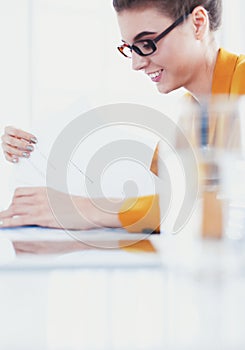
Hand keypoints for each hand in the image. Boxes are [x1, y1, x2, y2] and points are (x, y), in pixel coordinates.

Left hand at [0, 187, 121, 229]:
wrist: (88, 210)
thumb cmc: (78, 206)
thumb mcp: (60, 198)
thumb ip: (48, 201)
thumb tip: (42, 207)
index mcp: (44, 191)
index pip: (21, 192)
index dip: (13, 200)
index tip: (11, 206)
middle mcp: (39, 197)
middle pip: (15, 201)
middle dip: (8, 209)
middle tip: (4, 216)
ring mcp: (40, 207)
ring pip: (14, 209)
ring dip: (4, 216)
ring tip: (0, 221)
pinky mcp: (42, 218)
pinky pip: (19, 220)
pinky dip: (9, 223)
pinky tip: (4, 226)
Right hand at [1, 126, 36, 162]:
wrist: (16, 139)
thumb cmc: (21, 135)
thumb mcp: (24, 133)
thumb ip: (27, 136)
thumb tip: (34, 141)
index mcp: (9, 129)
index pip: (16, 131)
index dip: (26, 136)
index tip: (34, 140)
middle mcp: (5, 137)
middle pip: (12, 141)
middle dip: (22, 145)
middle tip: (31, 148)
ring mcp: (4, 145)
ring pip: (9, 149)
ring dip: (19, 153)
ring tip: (27, 155)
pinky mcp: (5, 153)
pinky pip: (7, 156)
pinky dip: (11, 159)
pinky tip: (17, 160)